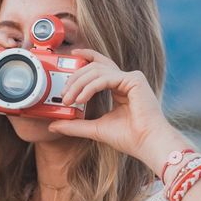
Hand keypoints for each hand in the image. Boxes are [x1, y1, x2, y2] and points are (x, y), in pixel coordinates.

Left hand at [47, 47, 169, 159]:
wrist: (146, 144)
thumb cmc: (129, 138)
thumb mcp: (95, 128)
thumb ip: (75, 125)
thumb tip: (54, 125)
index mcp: (120, 87)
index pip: (100, 66)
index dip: (86, 57)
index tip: (72, 56)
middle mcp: (126, 79)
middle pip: (95, 66)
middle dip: (75, 78)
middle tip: (63, 94)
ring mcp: (131, 78)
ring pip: (97, 70)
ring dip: (79, 84)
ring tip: (69, 99)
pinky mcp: (134, 80)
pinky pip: (105, 78)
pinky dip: (90, 87)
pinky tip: (81, 99)